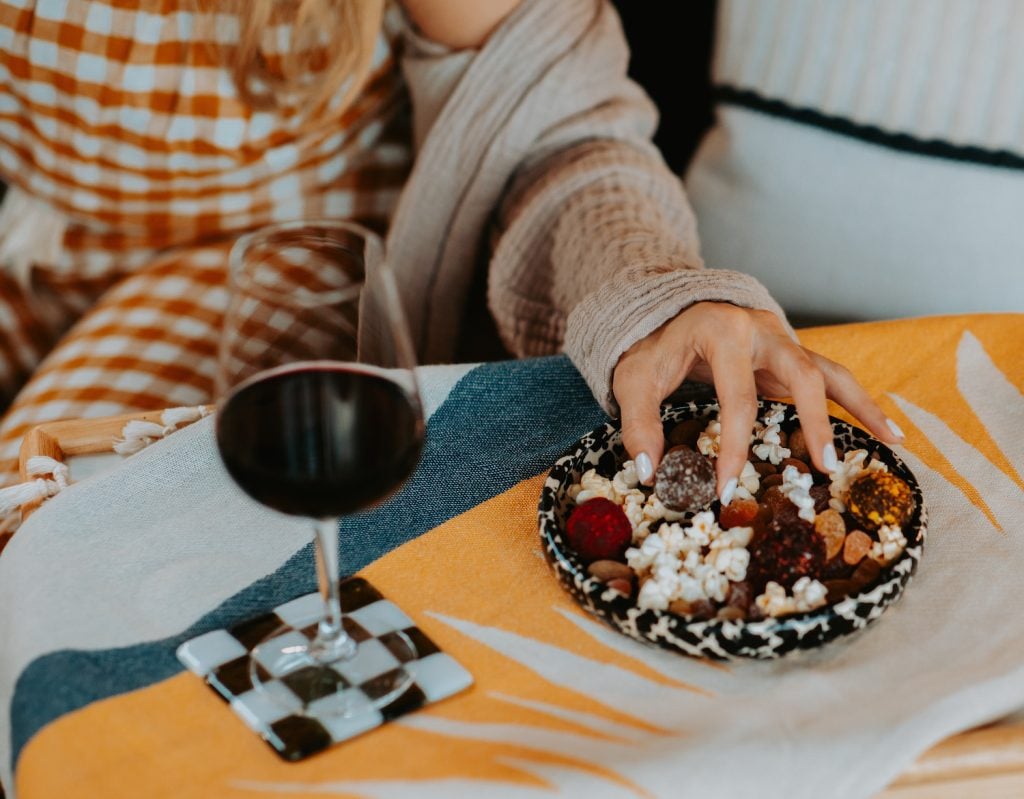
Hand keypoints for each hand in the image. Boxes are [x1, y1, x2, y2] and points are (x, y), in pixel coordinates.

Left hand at [612, 302, 904, 501]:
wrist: (666, 313)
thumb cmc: (653, 348)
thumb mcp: (633, 379)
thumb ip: (638, 422)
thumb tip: (650, 471)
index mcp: (722, 332)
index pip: (737, 398)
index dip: (733, 446)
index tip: (727, 488)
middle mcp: (761, 331)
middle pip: (800, 376)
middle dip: (815, 423)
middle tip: (824, 468)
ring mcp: (781, 340)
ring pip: (829, 372)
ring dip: (860, 407)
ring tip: (892, 441)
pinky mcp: (790, 354)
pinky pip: (830, 377)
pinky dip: (858, 402)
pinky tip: (885, 430)